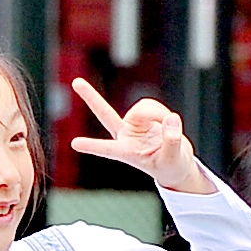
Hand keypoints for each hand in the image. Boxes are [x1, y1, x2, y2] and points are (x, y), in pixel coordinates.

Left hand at [68, 79, 212, 193]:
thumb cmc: (171, 167)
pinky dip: (161, 110)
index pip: (107, 149)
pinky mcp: (141, 116)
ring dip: (157, 114)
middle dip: (91, 97)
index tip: (74, 144)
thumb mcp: (173, 160)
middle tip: (76, 82)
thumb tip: (170, 118)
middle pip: (105, 113)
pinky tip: (166, 122)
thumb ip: (173, 140)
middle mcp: (125, 136)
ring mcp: (132, 124)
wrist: (176, 163)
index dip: (92, 146)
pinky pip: (150, 104)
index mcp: (127, 152)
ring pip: (141, 108)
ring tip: (169, 127)